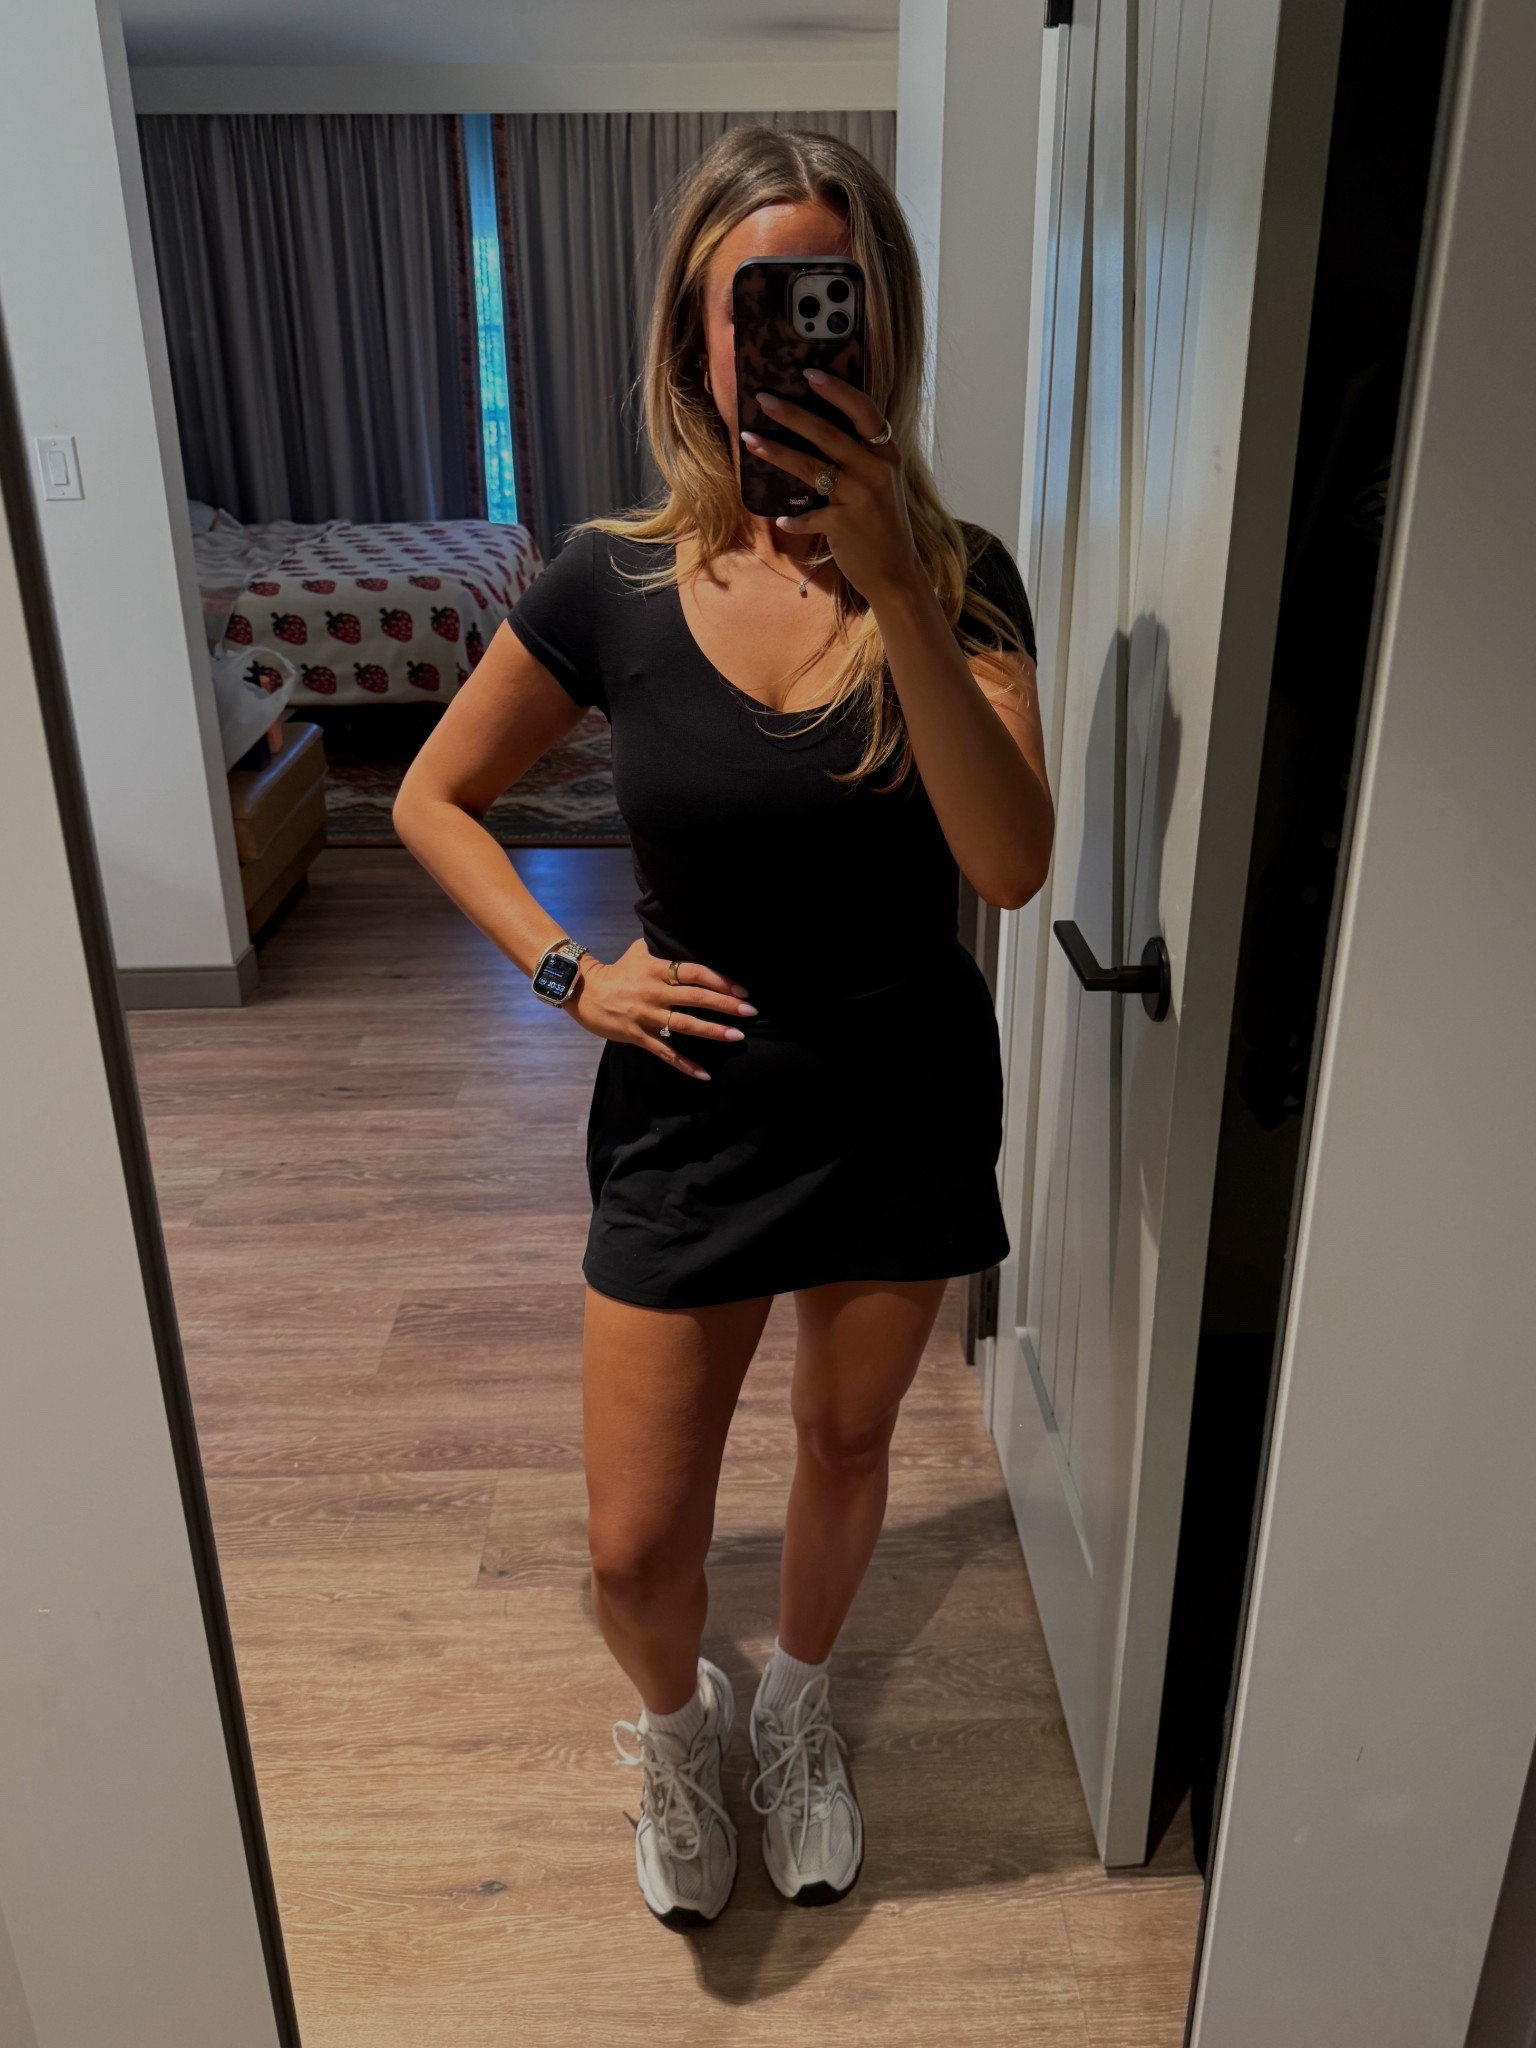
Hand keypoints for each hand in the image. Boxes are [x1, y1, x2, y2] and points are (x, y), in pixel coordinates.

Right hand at [567, 938, 755, 1080]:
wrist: (582, 992)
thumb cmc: (616, 972)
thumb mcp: (638, 953)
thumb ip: (663, 951)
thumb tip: (684, 941)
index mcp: (657, 970)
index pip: (694, 972)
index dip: (719, 980)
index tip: (741, 989)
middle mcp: (654, 992)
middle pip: (695, 997)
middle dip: (725, 1004)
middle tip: (749, 1011)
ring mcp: (646, 1015)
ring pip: (684, 1024)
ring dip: (713, 1031)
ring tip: (737, 1036)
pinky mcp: (637, 1036)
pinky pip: (665, 1052)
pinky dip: (685, 1064)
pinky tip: (704, 1074)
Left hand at [740, 368, 918, 602]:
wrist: (896, 572)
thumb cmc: (882, 524)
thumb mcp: (880, 484)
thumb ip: (858, 458)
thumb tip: (816, 431)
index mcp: (886, 455)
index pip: (864, 412)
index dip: (838, 391)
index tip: (810, 373)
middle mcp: (875, 471)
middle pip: (829, 434)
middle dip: (792, 414)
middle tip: (763, 398)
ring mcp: (860, 497)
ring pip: (812, 467)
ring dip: (777, 452)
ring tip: (750, 439)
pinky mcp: (844, 524)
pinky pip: (809, 515)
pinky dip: (792, 519)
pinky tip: (780, 519)